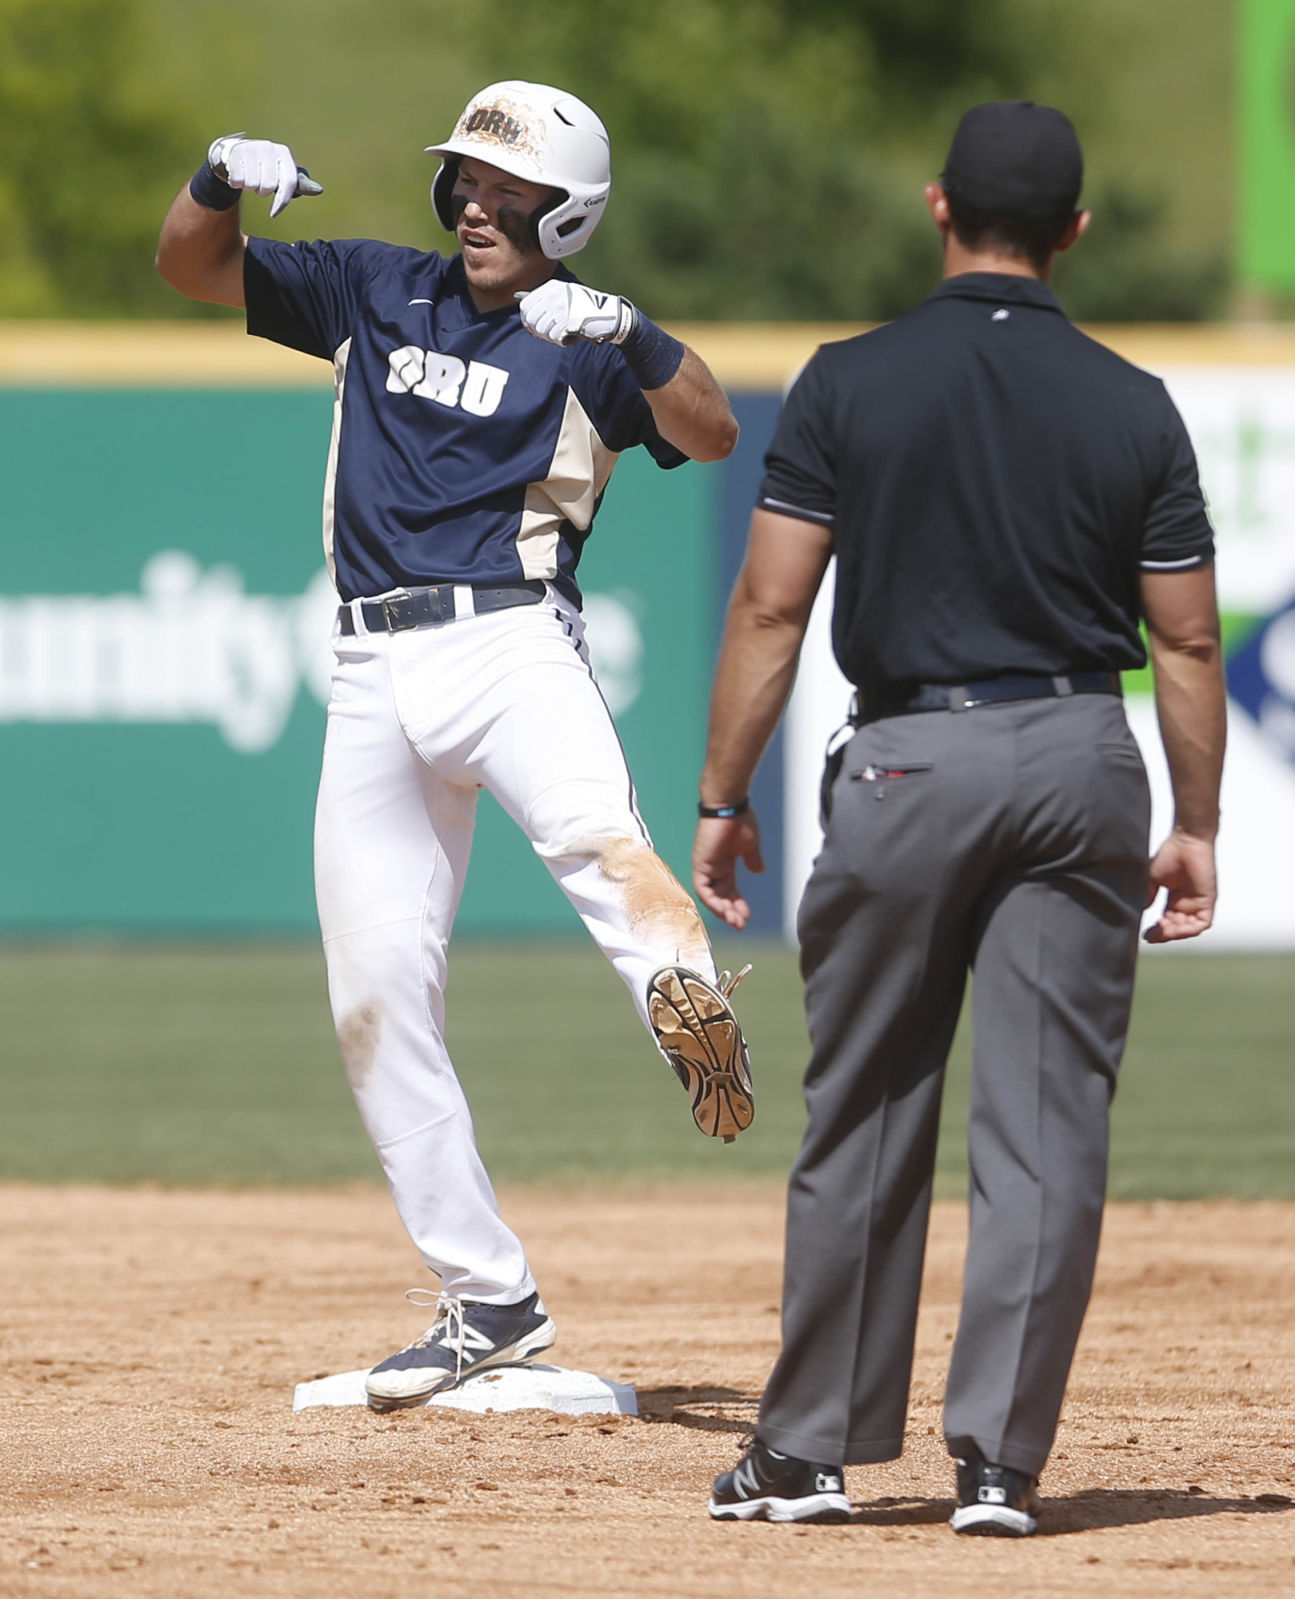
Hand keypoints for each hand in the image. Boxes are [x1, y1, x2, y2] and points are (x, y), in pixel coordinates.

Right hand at [208, 134, 322, 218]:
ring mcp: (251, 148)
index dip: (282, 201)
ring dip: (248, 187)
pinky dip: (235, 183)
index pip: (289, 182)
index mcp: (284, 153)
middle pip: (268, 186)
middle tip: (258, 184)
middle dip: (261, 192)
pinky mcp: (235, 152)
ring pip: (252, 185)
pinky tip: (237, 174)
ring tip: (247, 177)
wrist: (234, 153)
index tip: (274, 213)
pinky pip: (237, 180)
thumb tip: (319, 190)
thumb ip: (298, 183)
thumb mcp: (281, 172)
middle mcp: (269, 148)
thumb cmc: (263, 168)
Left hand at [516, 280, 634, 345]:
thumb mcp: (566, 297)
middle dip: (538, 331)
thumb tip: (523, 310)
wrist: (610, 315)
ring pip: (541, 330)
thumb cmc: (587, 310)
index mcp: (552, 287)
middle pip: (531, 320)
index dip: (527, 320)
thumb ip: (547, 302)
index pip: (526, 305)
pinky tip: (571, 336)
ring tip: (563, 333)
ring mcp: (562, 307)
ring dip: (551, 337)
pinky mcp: (569, 320)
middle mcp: (554, 295)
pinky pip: (555, 337)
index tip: (533, 329)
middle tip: (550, 334)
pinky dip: (562, 340)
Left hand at [693, 812, 764, 930]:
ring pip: (711, 897)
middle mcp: (713, 868)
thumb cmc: (740, 821)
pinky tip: (725, 910)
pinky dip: (713, 901)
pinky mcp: (700, 864)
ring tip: (736, 922)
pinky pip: (704, 889)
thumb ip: (752, 860)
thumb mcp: (750, 846)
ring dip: (723, 910)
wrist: (730, 806)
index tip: (747, 916)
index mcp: (725, 864)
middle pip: (720, 897)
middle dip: (731, 912)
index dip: (738, 905)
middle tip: (741, 924)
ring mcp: (705, 867)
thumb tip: (759, 870)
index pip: (729, 891)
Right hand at [1143, 828, 1216, 942]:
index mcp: (1176, 899)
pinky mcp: (1208, 901)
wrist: (1186, 841)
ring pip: (1189, 929)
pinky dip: (1188, 930)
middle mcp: (1187, 903)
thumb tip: (1142, 911)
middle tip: (1151, 935)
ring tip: (1160, 931)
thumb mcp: (1152, 879)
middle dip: (1164, 934)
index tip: (1145, 934)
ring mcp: (1198, 903)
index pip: (1167, 921)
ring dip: (1174, 933)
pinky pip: (1201, 923)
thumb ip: (1148, 896)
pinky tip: (1174, 928)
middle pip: (1177, 928)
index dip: (1157, 930)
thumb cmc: (1171, 855)